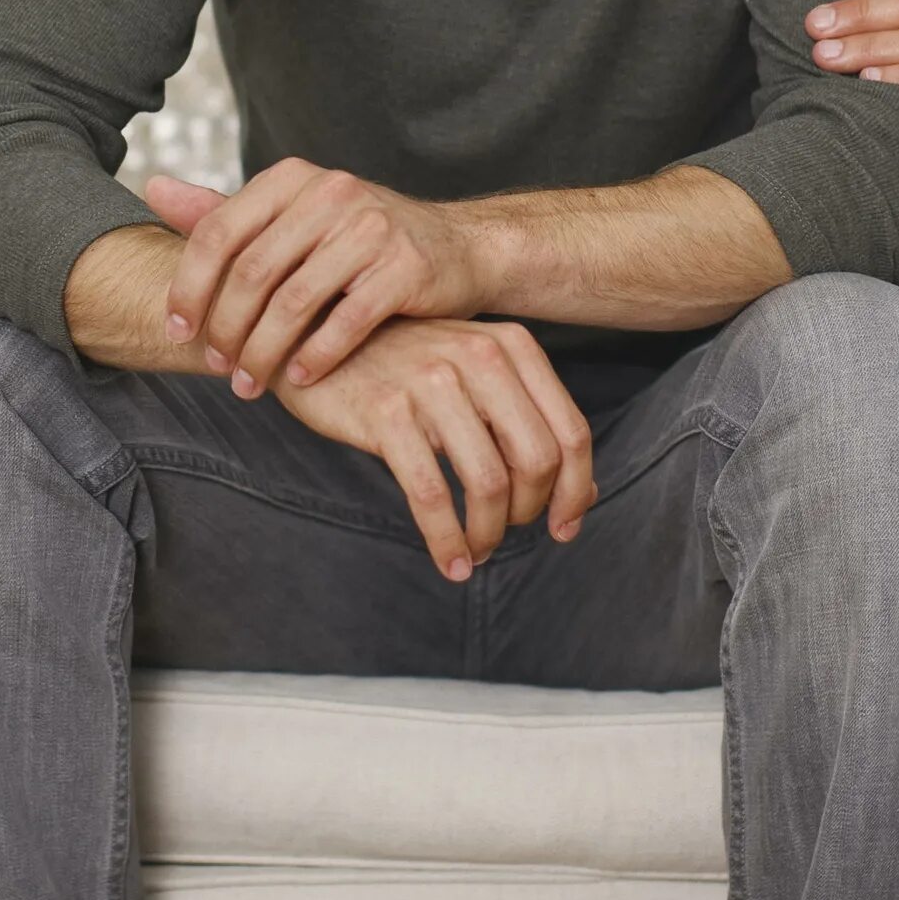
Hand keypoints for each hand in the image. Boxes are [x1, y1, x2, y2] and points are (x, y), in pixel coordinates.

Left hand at [149, 162, 487, 396]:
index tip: (175, 330)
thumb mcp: (294, 216)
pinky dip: (316, 358)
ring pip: (294, 302)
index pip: (218, 232)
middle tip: (216, 367)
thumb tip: (152, 188)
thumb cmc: (362, 239)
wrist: (458, 248)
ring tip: (250, 385)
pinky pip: (345, 323)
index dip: (188, 286)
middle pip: (252, 271)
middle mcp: (332, 193)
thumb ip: (225, 211)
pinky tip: (301, 381)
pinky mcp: (406, 269)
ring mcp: (372, 229)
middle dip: (225, 328)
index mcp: (294, 178)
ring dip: (264, 353)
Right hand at [276, 317, 595, 577]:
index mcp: (511, 346)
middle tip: (505, 533)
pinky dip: (446, 540)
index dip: (575, 491)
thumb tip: (583, 497)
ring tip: (476, 550)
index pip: (570, 431)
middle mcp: (479, 356)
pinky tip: (451, 562)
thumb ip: (526, 423)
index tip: (563, 529)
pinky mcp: (385, 412)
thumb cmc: (403, 367)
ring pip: (488, 482)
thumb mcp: (474, 378)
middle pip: (537, 460)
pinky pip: (430, 494)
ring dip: (488, 533)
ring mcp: (431, 381)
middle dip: (530, 513)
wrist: (315, 337)